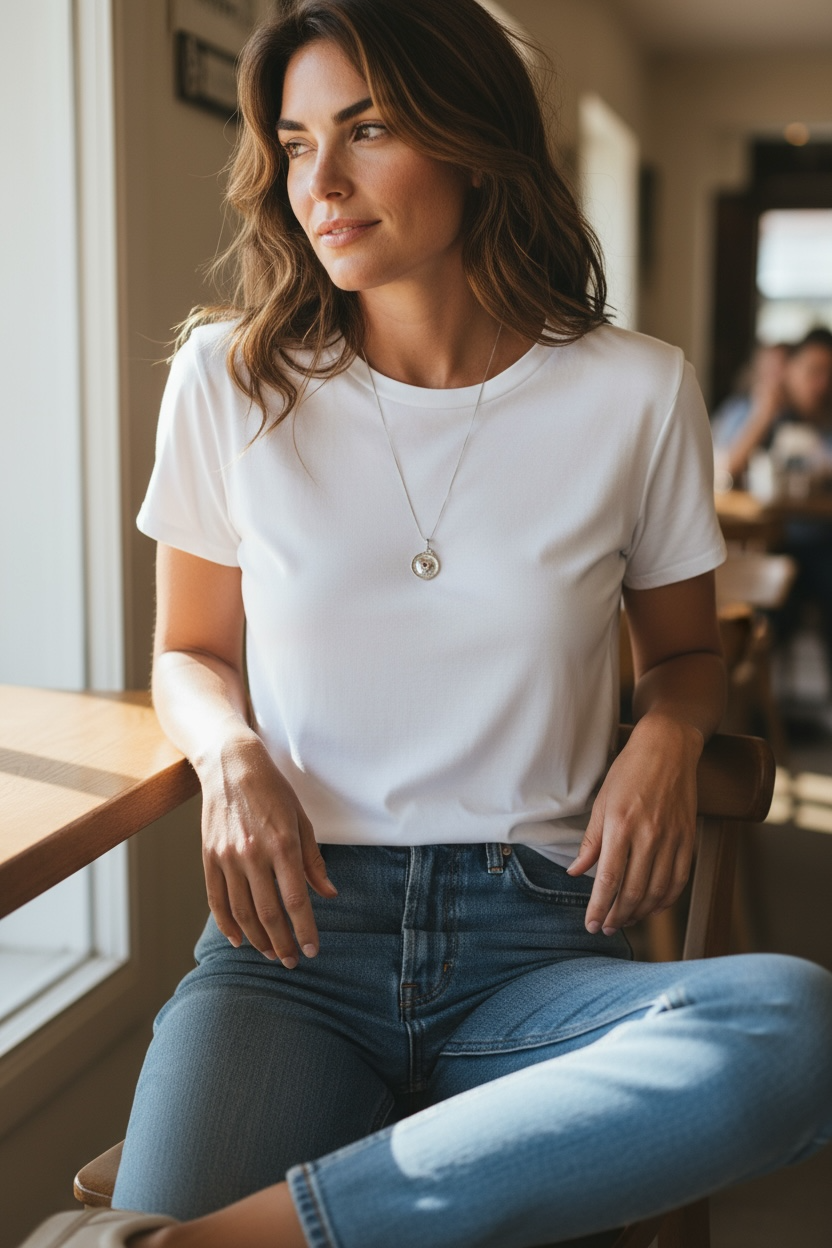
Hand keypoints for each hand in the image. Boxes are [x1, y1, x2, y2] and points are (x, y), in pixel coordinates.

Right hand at [199, 735, 336, 965]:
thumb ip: (313, 861)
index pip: (295, 900)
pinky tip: (239, 939)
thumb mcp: (301, 820)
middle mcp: (252, 854)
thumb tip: (328, 894)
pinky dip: (227, 924)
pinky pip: (217, 899)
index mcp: (282, 845)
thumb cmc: (273, 791)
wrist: (231, 766)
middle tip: (292, 961)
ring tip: (270, 953)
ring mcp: (227, 857)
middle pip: (267, 913)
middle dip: (282, 943)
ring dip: (257, 939)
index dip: (305, 930)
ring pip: (241, 912)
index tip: (312, 950)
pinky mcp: (209, 857)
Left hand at [567, 715, 701, 935]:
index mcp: (620, 826)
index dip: (599, 907)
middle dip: (617, 916)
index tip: (590, 924)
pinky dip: (666, 900)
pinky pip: (679, 880)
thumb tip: (576, 872)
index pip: (608, 879)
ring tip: (626, 921)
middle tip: (605, 928)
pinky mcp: (688, 838)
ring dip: (641, 913)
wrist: (668, 748)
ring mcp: (672, 838)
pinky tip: (653, 907)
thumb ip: (591, 842)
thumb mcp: (601, 802)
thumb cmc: (629, 772)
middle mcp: (648, 835)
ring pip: (658, 891)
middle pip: (633, 891)